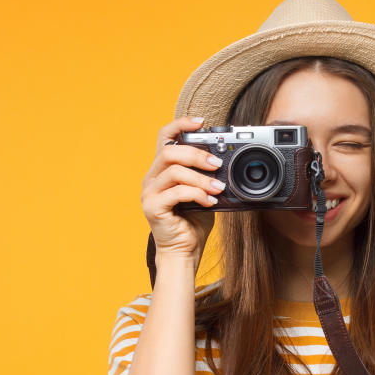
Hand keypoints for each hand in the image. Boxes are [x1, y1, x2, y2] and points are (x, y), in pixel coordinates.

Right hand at [141, 116, 227, 261]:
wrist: (183, 251)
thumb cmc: (192, 223)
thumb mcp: (203, 193)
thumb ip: (206, 176)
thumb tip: (225, 160)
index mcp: (162, 170)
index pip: (165, 137)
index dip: (181, 124)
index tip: (201, 122)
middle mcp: (152, 178)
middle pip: (170, 152)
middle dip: (196, 154)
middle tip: (216, 163)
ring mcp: (150, 192)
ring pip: (174, 171)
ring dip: (200, 177)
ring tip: (218, 187)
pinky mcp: (153, 207)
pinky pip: (176, 192)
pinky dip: (197, 194)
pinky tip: (210, 202)